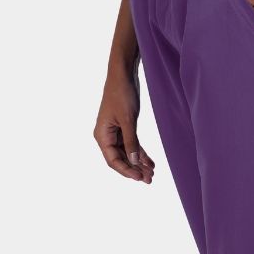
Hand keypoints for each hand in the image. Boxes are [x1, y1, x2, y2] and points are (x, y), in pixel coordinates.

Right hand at [93, 64, 154, 183]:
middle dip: (134, 169)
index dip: (126, 170)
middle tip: (149, 179)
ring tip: (152, 173)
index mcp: (102, 135)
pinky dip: (140, 153)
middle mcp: (106, 136)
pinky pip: (132, 145)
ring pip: (127, 153)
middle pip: (120, 159)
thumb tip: (134, 162)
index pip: (113, 160)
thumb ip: (131, 141)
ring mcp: (115, 132)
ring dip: (139, 163)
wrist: (123, 74)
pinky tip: (150, 162)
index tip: (140, 177)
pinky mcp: (124, 127)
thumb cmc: (121, 93)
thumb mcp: (128, 119)